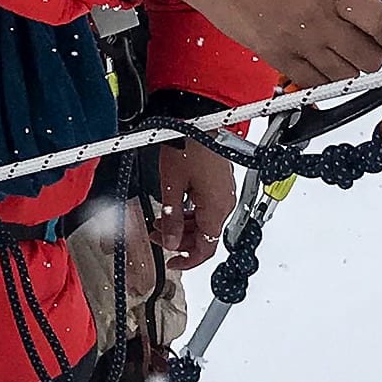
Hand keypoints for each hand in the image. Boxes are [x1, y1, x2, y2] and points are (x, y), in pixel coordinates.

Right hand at [120, 0, 381, 88]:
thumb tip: (364, 17)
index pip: (381, 24)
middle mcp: (318, 19)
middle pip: (367, 58)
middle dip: (373, 57)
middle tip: (367, 50)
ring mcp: (297, 42)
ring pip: (343, 76)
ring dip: (349, 71)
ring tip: (341, 58)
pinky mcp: (276, 58)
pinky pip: (313, 83)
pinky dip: (323, 81)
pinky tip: (320, 67)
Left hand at [154, 138, 235, 268]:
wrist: (200, 118)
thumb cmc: (189, 145)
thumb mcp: (171, 186)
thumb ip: (171, 218)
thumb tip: (169, 242)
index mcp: (217, 208)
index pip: (207, 248)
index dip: (188, 261)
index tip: (171, 263)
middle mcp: (225, 202)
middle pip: (205, 235)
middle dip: (179, 239)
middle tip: (157, 236)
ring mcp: (224, 192)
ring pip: (205, 221)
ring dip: (182, 225)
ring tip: (160, 221)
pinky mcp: (220, 183)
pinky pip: (207, 206)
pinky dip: (190, 212)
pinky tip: (174, 207)